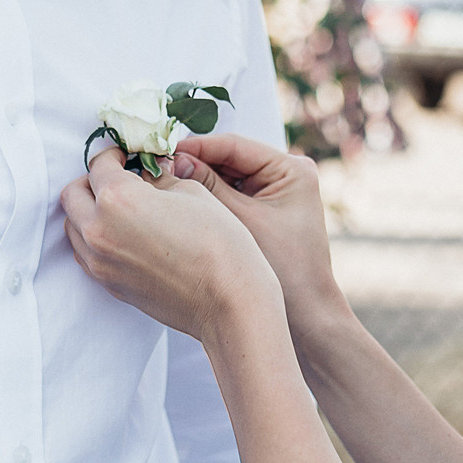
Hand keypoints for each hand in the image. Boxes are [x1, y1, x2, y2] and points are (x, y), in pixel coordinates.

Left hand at [60, 146, 278, 344]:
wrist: (227, 301)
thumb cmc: (218, 243)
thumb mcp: (191, 193)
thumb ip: (159, 179)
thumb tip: (149, 173)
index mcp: (117, 198)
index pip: (99, 165)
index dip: (114, 155)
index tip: (126, 156)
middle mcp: (98, 230)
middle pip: (73, 194)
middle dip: (92, 181)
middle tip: (118, 178)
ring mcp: (99, 261)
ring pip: (73, 226)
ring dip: (88, 211)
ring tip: (119, 208)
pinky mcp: (107, 283)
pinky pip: (84, 253)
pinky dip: (93, 237)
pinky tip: (121, 234)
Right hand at [167, 133, 353, 339]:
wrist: (307, 317)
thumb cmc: (286, 270)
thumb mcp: (242, 221)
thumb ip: (207, 187)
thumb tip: (171, 160)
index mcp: (291, 168)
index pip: (233, 145)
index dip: (194, 147)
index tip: (160, 152)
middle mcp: (285, 175)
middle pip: (228, 160)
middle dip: (193, 165)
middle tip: (155, 169)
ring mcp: (274, 194)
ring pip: (225, 178)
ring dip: (197, 182)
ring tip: (162, 186)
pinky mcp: (263, 212)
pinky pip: (229, 198)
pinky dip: (207, 201)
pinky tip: (179, 205)